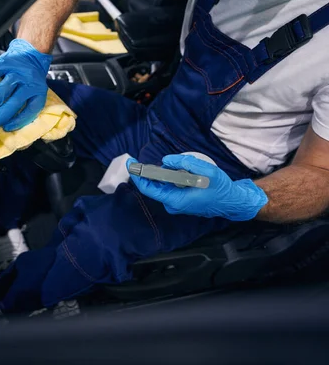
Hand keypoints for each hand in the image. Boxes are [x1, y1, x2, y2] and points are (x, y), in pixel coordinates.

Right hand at [0, 39, 52, 131]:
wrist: (32, 52)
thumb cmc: (32, 77)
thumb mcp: (37, 91)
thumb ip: (28, 105)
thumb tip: (11, 123)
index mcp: (38, 91)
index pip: (30, 110)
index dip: (18, 121)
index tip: (7, 128)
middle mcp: (28, 82)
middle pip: (14, 102)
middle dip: (1, 115)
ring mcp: (15, 72)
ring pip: (2, 90)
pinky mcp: (5, 64)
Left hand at [127, 155, 267, 220]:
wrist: (233, 202)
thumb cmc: (221, 188)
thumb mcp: (206, 172)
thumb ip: (185, 164)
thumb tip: (166, 161)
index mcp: (175, 200)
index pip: (149, 189)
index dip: (138, 175)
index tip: (131, 163)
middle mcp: (172, 205)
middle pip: (153, 187)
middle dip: (149, 172)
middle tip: (145, 159)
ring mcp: (176, 204)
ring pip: (162, 186)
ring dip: (161, 174)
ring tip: (172, 164)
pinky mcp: (181, 201)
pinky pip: (169, 188)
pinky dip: (169, 177)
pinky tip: (178, 170)